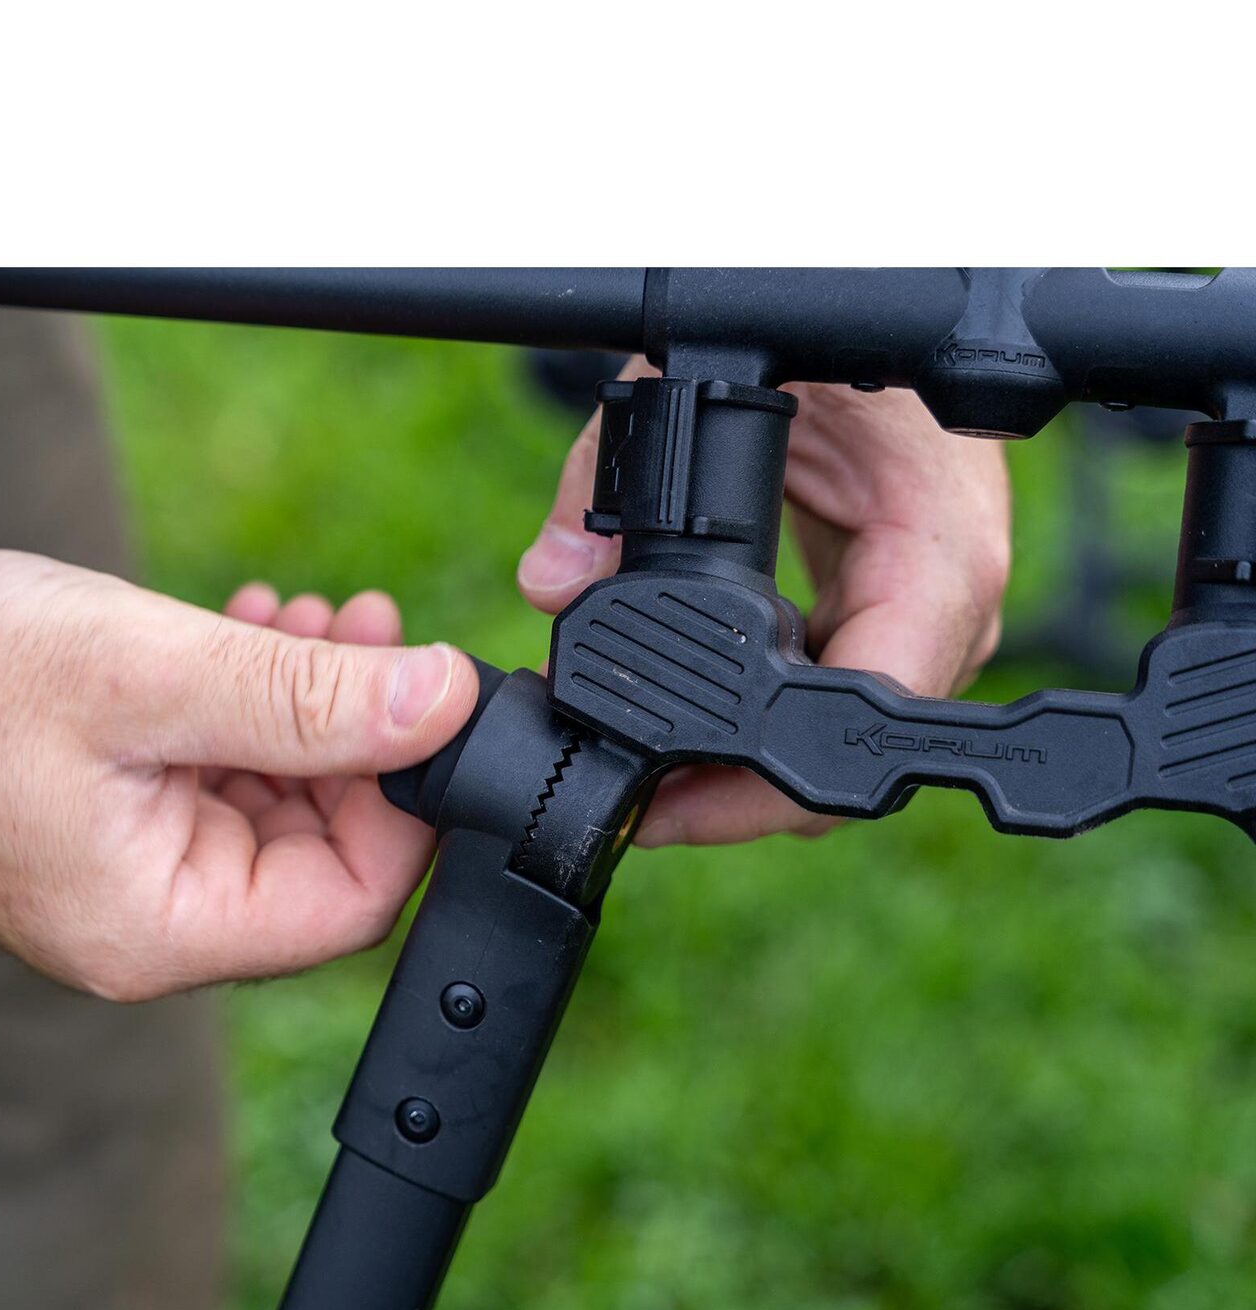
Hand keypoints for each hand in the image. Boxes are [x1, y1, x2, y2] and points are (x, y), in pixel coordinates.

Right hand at [0, 549, 476, 997]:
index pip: (352, 901)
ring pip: (277, 806)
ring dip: (311, 706)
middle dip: (362, 735)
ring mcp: (133, 876)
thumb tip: (443, 703)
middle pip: (323, 853)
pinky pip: (220, 781)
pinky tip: (254, 631)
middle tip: (370, 628)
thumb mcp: (148, 674)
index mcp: (160, 928)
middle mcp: (153, 924)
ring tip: (309, 616)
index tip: (427, 699)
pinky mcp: (116, 825)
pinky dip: (253, 708)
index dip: (411, 803)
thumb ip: (307, 700)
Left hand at [517, 360, 1011, 844]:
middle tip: (637, 803)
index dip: (766, 787)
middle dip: (737, 797)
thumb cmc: (806, 339)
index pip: (871, 716)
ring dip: (742, 773)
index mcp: (936, 550)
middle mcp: (950, 602)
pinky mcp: (892, 620)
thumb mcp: (687, 387)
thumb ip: (605, 485)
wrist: (862, 310)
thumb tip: (551, 583)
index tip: (674, 807)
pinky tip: (691, 726)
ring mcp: (928, 620)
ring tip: (649, 771)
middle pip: (847, 761)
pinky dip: (758, 728)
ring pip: (833, 745)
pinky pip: (827, 704)